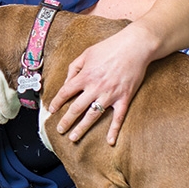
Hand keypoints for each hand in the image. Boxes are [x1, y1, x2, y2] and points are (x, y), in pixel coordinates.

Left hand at [48, 29, 148, 144]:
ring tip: (73, 137)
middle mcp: (95, 87)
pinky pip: (118, 117)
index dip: (57, 102)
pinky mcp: (124, 98)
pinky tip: (110, 141)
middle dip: (66, 121)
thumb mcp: (86, 54)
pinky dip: (114, 130)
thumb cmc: (110, 47)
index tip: (52, 110)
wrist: (136, 45)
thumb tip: (66, 83)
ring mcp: (110, 94)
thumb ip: (74, 69)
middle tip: (60, 129)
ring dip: (82, 128)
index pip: (65, 93)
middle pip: (76, 108)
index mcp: (85, 76)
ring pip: (92, 115)